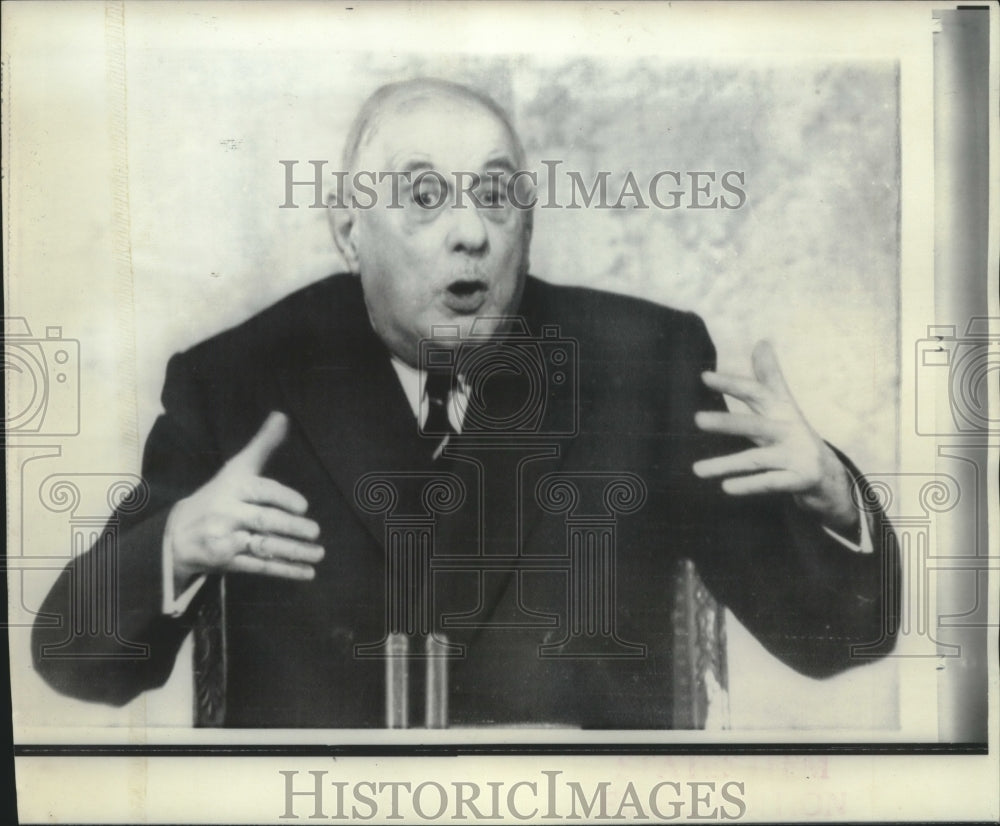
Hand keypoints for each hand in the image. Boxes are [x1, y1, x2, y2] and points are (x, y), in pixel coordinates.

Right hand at [165, 411, 323, 588]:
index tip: (303, 506)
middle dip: (291, 527)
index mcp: (232, 488)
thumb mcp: (237, 469)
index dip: (281, 498)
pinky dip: (284, 571)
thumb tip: (282, 417)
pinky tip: (306, 573)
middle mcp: (227, 513)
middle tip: (315, 531)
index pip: (259, 491)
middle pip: (263, 521)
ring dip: (294, 552)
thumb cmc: (218, 495)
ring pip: (264, 546)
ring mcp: (226, 540)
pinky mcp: (227, 562)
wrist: (177, 533)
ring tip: (318, 554)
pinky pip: (259, 567)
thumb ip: (262, 446)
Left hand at [692, 340, 858, 533]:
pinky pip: (770, 483)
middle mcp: (789, 430)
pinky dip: (749, 485)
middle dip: (727, 422)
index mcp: (782, 410)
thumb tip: (762, 341)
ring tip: (697, 470)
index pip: (756, 393)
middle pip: (755, 425)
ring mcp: (796, 456)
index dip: (732, 384)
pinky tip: (726, 487)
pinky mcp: (800, 480)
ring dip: (726, 465)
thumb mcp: (783, 406)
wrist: (829, 474)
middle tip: (697, 419)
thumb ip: (769, 377)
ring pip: (756, 459)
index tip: (704, 376)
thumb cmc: (794, 434)